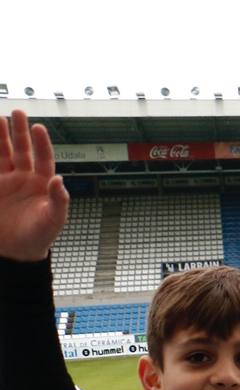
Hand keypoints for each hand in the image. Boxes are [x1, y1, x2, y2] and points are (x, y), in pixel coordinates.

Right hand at [0, 110, 68, 261]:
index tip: (38, 127)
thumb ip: (59, 200)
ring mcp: (7, 181)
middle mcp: (25, 178)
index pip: (44, 158)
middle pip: (22, 150)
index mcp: (43, 184)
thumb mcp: (53, 220)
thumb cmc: (40, 237)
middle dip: (19, 132)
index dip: (41, 143)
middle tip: (18, 112)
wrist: (16, 252)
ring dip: (0, 137)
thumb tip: (60, 181)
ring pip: (3, 153)